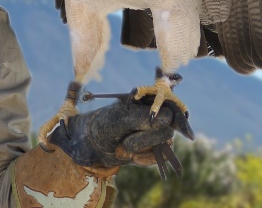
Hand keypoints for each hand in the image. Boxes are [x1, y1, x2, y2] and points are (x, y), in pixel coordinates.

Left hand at [47, 96, 190, 168]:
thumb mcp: (121, 119)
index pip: (169, 109)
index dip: (167, 118)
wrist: (93, 144)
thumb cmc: (104, 125)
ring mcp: (155, 132)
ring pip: (166, 144)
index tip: (162, 127)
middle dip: (147, 138)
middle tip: (126, 141)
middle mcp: (155, 115)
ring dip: (145, 148)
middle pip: (168, 129)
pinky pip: (160, 157)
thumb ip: (143, 117)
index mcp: (148, 101)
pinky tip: (133, 158)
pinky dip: (147, 159)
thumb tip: (167, 119)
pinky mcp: (153, 148)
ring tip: (125, 148)